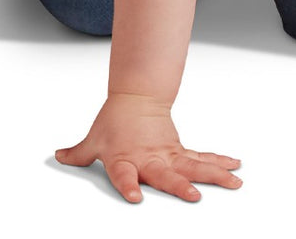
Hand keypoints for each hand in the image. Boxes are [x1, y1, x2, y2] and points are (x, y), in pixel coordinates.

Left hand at [56, 93, 241, 202]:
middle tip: (194, 197)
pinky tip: (235, 168)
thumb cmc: (115, 122)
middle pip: (166, 176)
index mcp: (125, 159)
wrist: (135, 98)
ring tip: (233, 183)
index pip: (124, 175)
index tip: (135, 197)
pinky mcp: (179, 152)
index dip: (127, 186)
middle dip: (179, 187)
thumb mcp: (94, 139)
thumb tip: (59, 156)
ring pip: (193, 167)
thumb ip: (79, 153)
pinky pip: (201, 159)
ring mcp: (167, 156)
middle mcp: (149, 160)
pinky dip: (219, 162)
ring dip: (214, 175)